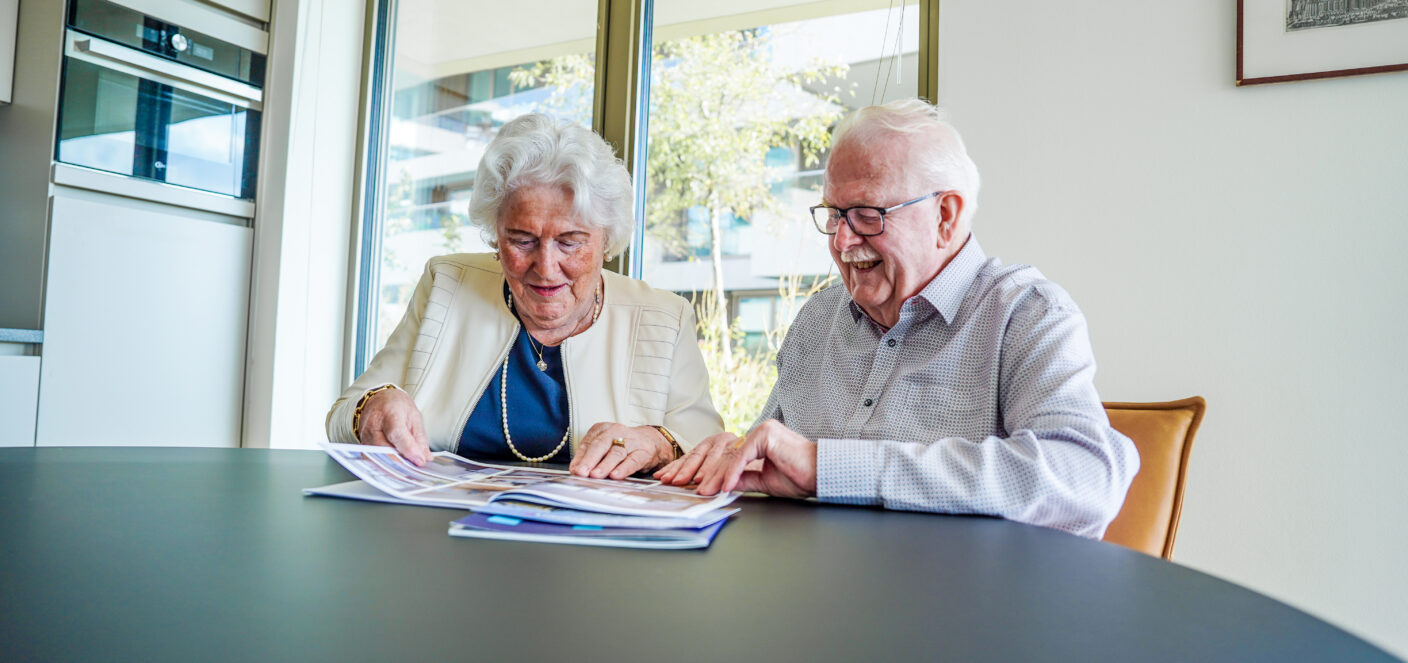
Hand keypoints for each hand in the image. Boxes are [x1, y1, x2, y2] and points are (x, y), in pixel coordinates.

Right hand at [357, 388, 431, 465]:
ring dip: (395, 468)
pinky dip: (387, 468)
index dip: (409, 449)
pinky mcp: (363, 448)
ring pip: (378, 459)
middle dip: (402, 463)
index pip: (396, 434)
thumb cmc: (396, 406)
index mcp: (389, 413)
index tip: (420, 460)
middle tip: (416, 467)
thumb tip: (425, 458)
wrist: (379, 401)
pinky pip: (374, 462)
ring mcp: (365, 438)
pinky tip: (398, 469)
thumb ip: (420, 438)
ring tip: (409, 469)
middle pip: (385, 450)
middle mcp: (372, 427)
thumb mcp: (414, 416)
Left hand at [570, 423, 672, 479]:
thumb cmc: (622, 445)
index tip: (575, 470)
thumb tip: (575, 470)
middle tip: (581, 472)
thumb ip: (588, 457)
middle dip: (589, 460)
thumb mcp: (604, 447)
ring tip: (595, 475)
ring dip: (604, 465)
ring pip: (616, 453)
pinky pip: (633, 461)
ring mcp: (631, 441)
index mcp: (603, 429)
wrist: (650, 441)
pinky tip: (616, 475)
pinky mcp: (643, 452)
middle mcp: (616, 432)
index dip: (580, 458)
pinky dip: (623, 469)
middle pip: (600, 445)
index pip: (588, 443)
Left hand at [654, 420, 817, 497]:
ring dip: (715, 476)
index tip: (688, 483)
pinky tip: (724, 487)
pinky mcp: (765, 434)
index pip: (723, 456)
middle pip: (721, 454)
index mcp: (756, 441)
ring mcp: (761, 430)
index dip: (704, 470)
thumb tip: (722, 485)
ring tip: (704, 491)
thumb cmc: (799, 477)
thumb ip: (743, 479)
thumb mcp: (763, 481)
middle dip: (701, 471)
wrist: (821, 475)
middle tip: (685, 486)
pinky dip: (732, 473)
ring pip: (729, 456)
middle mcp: (756, 433)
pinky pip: (742, 457)